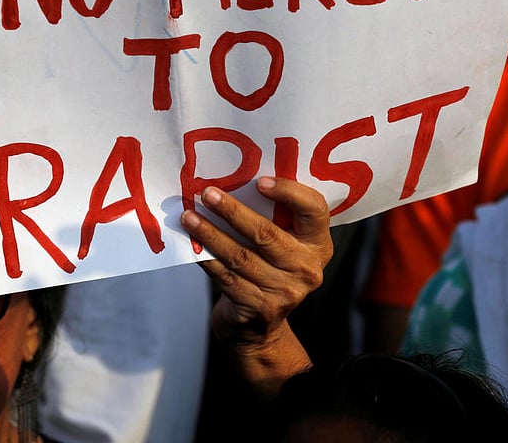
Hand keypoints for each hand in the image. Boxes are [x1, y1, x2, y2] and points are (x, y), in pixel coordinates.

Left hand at [180, 177, 331, 394]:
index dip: (289, 193)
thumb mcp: (283, 245)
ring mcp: (284, 292)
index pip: (315, 210)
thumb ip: (273, 218)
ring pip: (241, 256)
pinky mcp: (258, 308)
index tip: (259, 181)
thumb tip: (232, 180)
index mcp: (318, 244)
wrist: (259, 327)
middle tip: (207, 193)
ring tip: (189, 216)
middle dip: (232, 211)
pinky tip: (191, 244)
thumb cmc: (267, 270)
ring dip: (211, 233)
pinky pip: (226, 277)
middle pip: (267, 233)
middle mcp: (307, 268)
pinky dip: (206, 258)